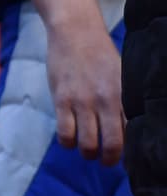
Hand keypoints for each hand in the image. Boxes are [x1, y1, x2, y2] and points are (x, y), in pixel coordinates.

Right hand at [46, 20, 123, 164]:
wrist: (76, 33)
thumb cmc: (100, 54)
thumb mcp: (122, 75)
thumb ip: (125, 99)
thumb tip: (128, 125)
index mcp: (125, 94)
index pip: (133, 132)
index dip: (130, 150)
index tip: (127, 157)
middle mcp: (107, 100)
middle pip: (112, 144)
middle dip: (109, 160)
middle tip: (106, 162)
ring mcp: (83, 102)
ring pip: (87, 143)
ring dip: (87, 153)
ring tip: (87, 151)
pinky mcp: (62, 100)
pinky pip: (65, 133)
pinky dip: (67, 143)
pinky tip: (70, 140)